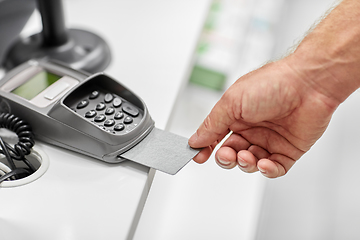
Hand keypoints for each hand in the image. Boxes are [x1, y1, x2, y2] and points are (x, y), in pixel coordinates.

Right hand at [188, 59, 338, 177]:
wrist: (309, 83)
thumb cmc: (272, 83)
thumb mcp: (232, 102)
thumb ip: (212, 124)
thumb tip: (195, 139)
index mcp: (236, 115)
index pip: (215, 136)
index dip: (205, 148)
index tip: (198, 156)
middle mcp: (252, 128)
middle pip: (232, 153)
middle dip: (226, 158)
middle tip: (227, 155)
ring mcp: (270, 140)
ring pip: (250, 163)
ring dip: (245, 164)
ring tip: (247, 156)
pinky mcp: (289, 150)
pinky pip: (275, 168)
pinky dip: (267, 170)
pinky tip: (264, 164)